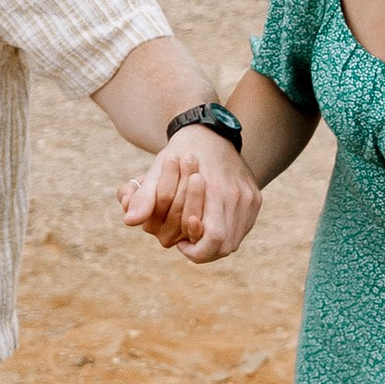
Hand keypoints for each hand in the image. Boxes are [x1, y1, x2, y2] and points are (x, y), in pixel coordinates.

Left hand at [118, 134, 261, 265]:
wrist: (208, 131)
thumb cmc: (179, 152)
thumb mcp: (158, 170)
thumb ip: (145, 197)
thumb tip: (129, 221)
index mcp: (217, 190)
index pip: (213, 240)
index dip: (196, 251)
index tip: (180, 244)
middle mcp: (238, 196)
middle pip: (226, 245)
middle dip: (204, 252)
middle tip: (186, 244)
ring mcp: (250, 198)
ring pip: (236, 240)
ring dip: (216, 245)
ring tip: (196, 235)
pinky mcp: (255, 198)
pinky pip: (243, 228)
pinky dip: (227, 233)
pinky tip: (210, 225)